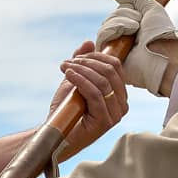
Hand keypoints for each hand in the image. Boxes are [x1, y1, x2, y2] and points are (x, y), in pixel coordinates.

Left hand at [50, 40, 127, 155]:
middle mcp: (122, 105)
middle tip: (68, 62)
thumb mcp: (74, 80)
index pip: (115, 66)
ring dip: (81, 69)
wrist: (54, 134)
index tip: (75, 57)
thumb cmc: (66, 110)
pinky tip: (68, 75)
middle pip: (110, 71)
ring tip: (65, 67)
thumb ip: (83, 62)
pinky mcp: (105, 121)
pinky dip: (80, 80)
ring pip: (102, 81)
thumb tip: (89, 42)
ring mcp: (115, 114)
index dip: (96, 56)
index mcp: (118, 95)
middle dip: (87, 62)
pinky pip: (95, 93)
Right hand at [96, 0, 177, 95]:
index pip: (119, 12)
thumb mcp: (152, 8)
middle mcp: (123, 38)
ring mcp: (116, 47)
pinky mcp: (109, 56)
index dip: (128, 9)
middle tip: (139, 24)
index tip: (142, 16)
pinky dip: (111, 31)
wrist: (163, 53)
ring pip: (105, 25)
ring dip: (121, 23)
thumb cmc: (161, 33)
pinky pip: (100, 37)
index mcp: (133, 28)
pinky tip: (124, 36)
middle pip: (110, 17)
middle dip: (125, 15)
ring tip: (135, 31)